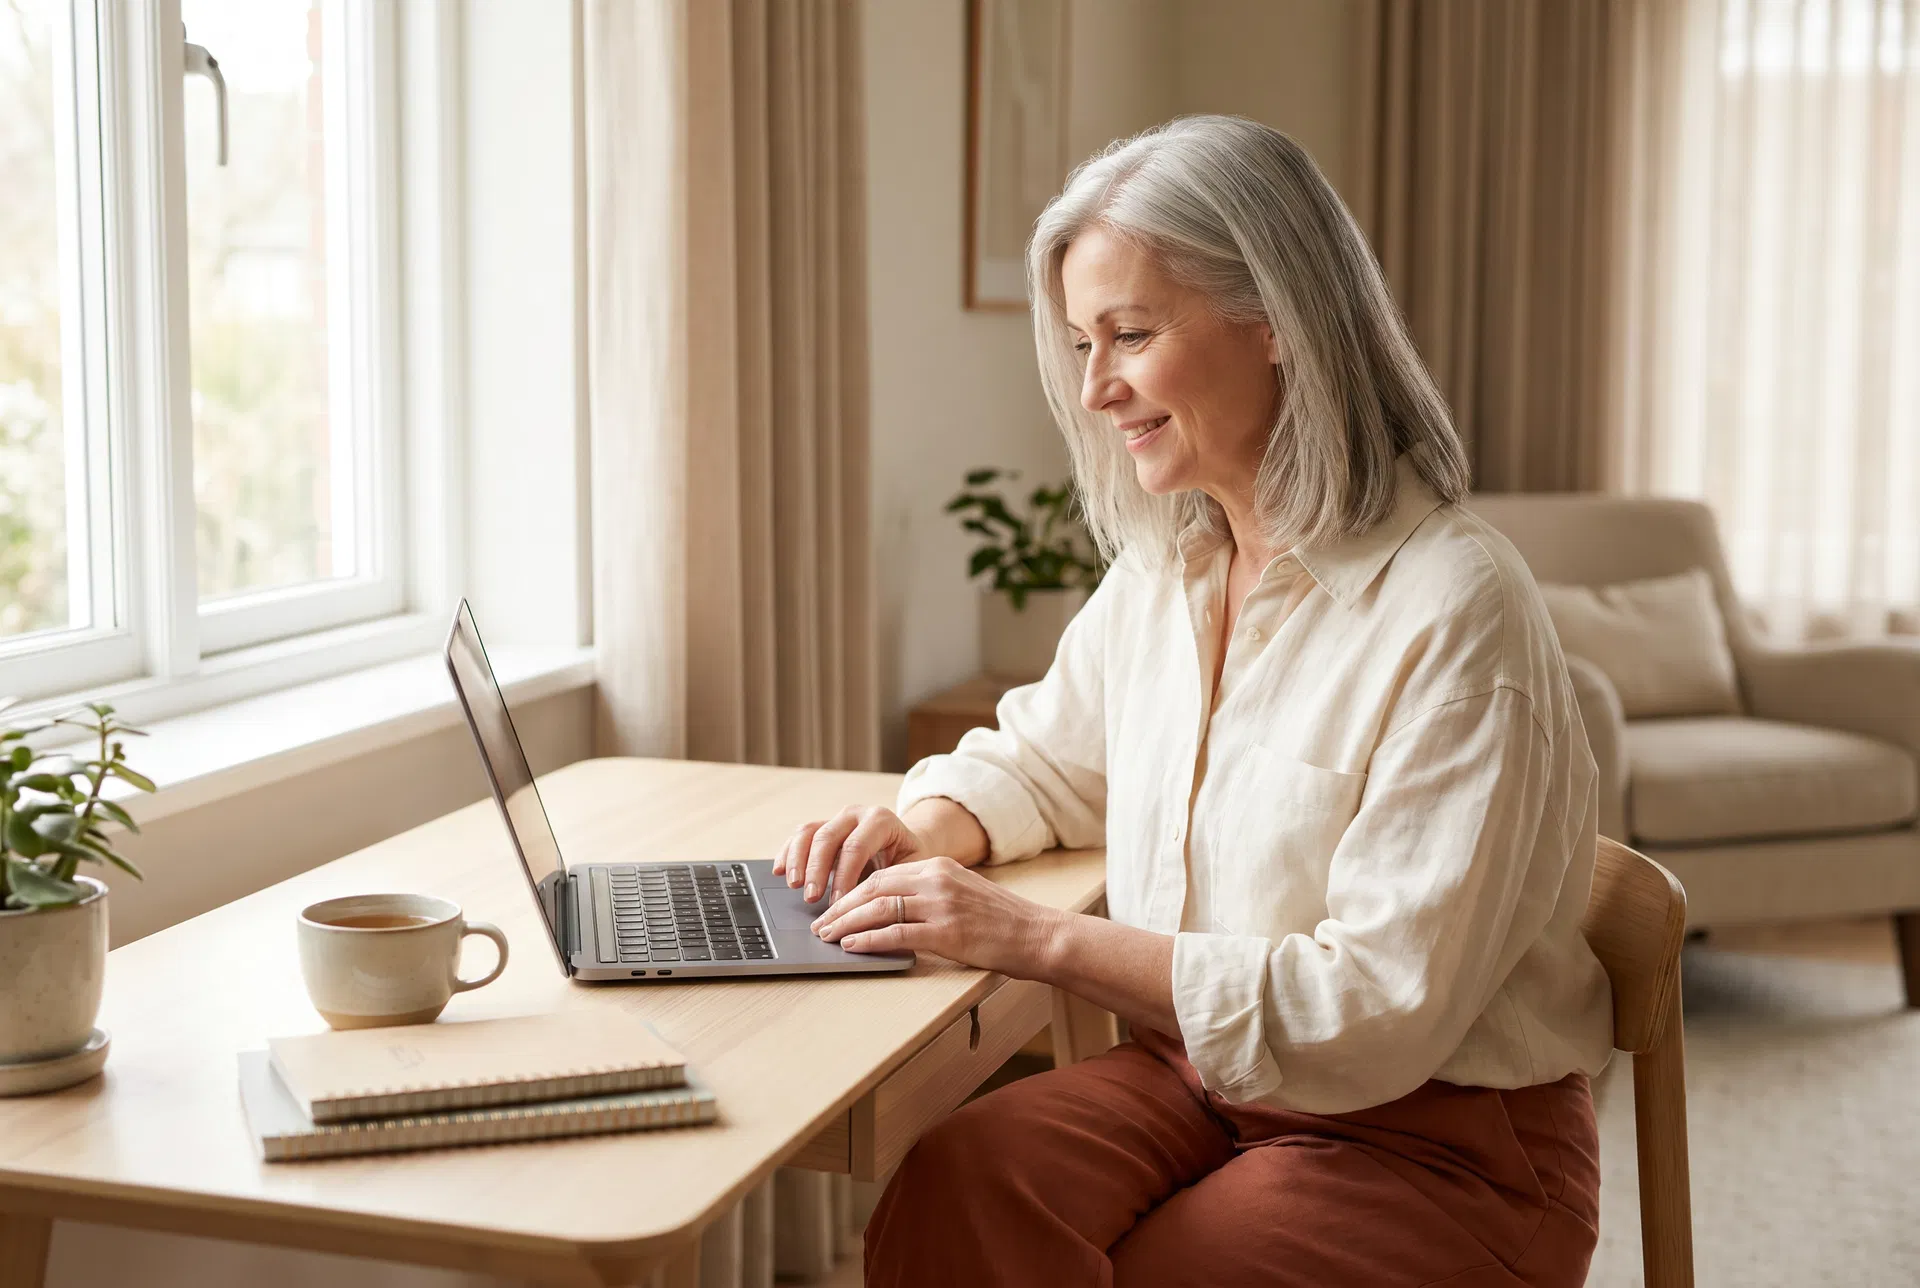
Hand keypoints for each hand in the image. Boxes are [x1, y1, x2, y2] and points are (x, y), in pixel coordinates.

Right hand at [771, 805, 930, 903]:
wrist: (907, 847)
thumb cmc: (910, 863)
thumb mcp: (910, 872)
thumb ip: (892, 886)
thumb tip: (874, 916)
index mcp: (881, 820)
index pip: (856, 846)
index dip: (844, 876)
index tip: (838, 903)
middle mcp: (855, 814)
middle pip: (827, 837)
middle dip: (816, 869)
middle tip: (811, 898)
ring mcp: (836, 819)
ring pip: (808, 832)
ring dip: (797, 860)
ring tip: (794, 886)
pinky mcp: (822, 828)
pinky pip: (798, 837)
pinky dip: (787, 853)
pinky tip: (778, 871)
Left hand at [810, 856, 1061, 977]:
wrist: (1038, 935)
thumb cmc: (1003, 921)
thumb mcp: (964, 892)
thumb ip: (931, 894)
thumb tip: (891, 909)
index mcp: (939, 867)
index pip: (883, 875)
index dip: (852, 891)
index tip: (834, 907)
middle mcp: (937, 880)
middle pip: (874, 888)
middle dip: (841, 907)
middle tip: (821, 924)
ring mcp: (942, 905)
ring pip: (879, 909)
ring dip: (847, 924)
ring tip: (829, 937)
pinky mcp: (947, 933)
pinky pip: (897, 934)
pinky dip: (870, 940)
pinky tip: (853, 946)